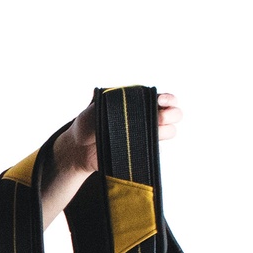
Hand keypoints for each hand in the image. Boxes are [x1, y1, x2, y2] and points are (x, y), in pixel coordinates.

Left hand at [57, 91, 183, 174]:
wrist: (78, 149)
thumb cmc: (87, 124)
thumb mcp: (96, 108)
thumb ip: (112, 103)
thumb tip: (127, 103)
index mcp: (139, 103)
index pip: (164, 98)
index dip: (168, 98)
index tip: (159, 101)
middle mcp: (146, 118)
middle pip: (174, 114)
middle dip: (170, 114)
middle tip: (159, 118)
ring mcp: (145, 137)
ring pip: (169, 132)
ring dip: (164, 131)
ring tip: (151, 133)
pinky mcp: (140, 154)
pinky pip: (155, 153)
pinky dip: (153, 150)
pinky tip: (144, 148)